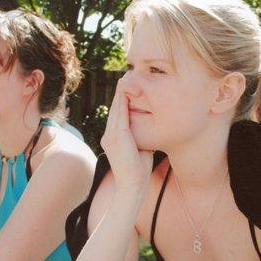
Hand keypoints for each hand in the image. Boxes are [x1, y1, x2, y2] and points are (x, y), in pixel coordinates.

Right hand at [100, 80, 152, 194]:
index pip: (117, 113)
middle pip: (115, 106)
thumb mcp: (140, 149)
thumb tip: (153, 127)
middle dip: (122, 90)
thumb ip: (141, 137)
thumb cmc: (139, 172)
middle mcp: (108, 135)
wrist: (132, 187)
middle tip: (130, 74)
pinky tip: (130, 89)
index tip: (132, 85)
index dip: (123, 98)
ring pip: (116, 107)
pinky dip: (124, 100)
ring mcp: (110, 136)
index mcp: (112, 138)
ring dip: (122, 91)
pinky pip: (120, 113)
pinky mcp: (116, 137)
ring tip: (129, 77)